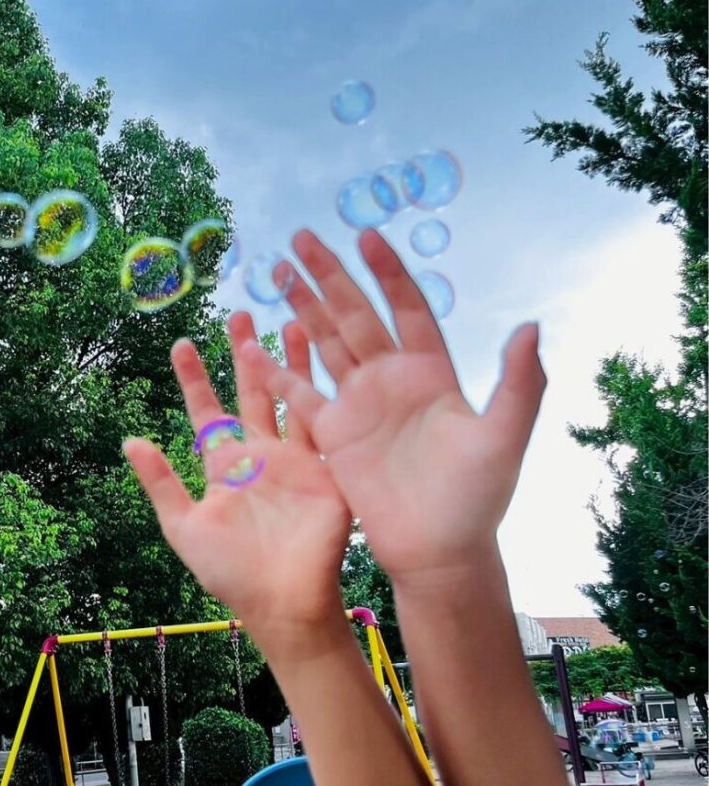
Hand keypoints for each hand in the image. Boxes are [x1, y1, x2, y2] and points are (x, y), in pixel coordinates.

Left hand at [124, 313, 350, 660]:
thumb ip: (159, 483)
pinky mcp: (324, 469)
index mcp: (223, 465)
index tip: (180, 344)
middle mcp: (258, 454)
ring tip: (290, 319)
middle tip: (239, 313)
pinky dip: (321, 391)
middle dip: (244, 353)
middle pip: (249, 392)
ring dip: (288, 360)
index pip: (206, 411)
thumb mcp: (184, 526)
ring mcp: (294, 459)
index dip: (194, 378)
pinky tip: (326, 358)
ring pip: (289, 396)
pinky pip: (320, 422)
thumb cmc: (230, 572)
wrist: (283, 602)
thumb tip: (128, 440)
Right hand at [251, 229, 545, 591]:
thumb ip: (520, 383)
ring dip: (302, 308)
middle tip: (301, 237)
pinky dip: (277, 369)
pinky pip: (300, 393)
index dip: (388, 272)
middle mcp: (391, 378)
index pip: (407, 308)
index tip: (366, 236)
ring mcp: (359, 404)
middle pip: (355, 314)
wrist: (439, 550)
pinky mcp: (334, 433)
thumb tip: (530, 326)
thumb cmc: (477, 497)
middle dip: (329, 275)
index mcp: (431, 371)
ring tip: (277, 272)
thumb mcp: (505, 437)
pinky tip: (255, 344)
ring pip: (325, 343)